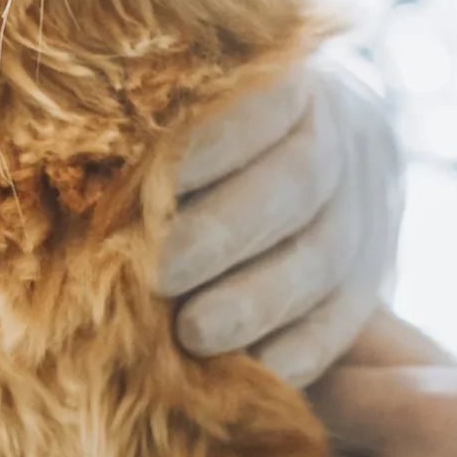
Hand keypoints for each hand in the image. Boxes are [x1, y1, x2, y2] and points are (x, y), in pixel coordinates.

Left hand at [158, 61, 404, 386]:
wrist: (324, 157)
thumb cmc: (213, 131)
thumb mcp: (199, 107)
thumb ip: (160, 129)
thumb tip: (84, 162)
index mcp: (294, 86)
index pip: (267, 104)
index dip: (215, 140)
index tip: (152, 175)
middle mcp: (342, 143)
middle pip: (295, 185)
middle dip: (226, 231)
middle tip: (161, 273)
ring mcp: (365, 213)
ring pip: (323, 257)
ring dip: (258, 301)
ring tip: (196, 335)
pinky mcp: (371, 280)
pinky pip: (346, 318)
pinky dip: (304, 348)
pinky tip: (259, 370)